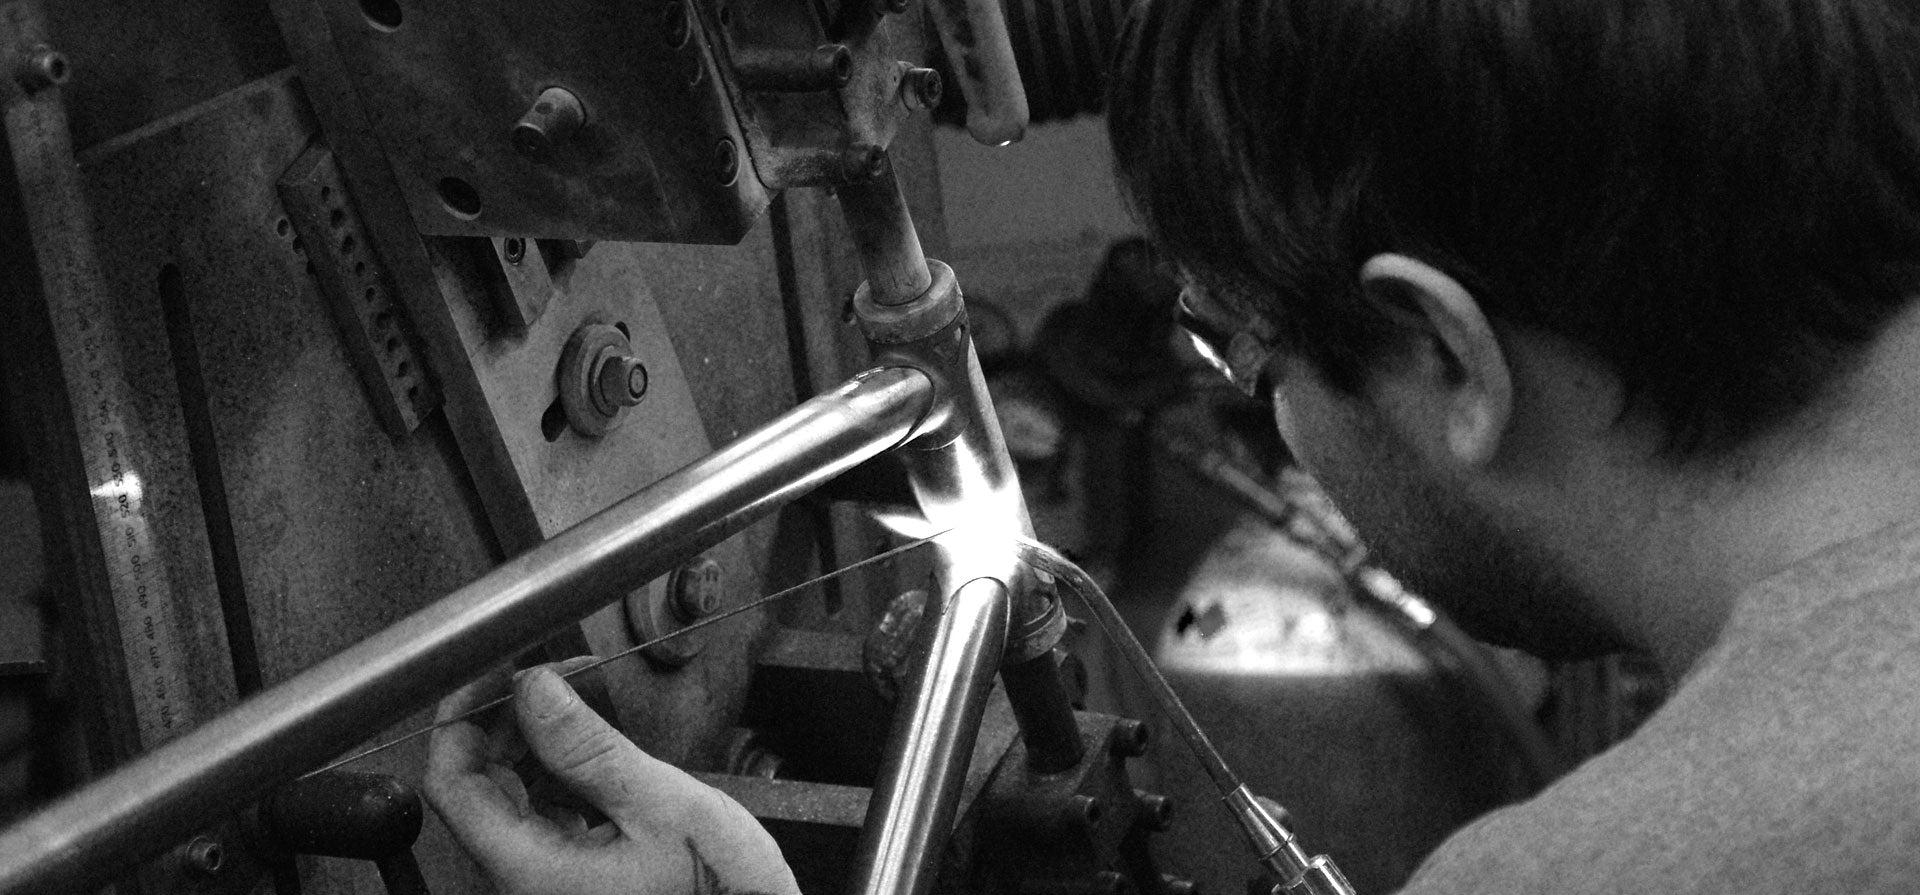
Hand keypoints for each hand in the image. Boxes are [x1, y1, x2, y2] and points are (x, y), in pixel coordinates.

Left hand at [424, 659, 800, 894]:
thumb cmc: (722, 892)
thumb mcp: (663, 806)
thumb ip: (590, 748)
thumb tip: (534, 689)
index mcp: (530, 870)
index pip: (452, 784)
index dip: (462, 717)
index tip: (495, 671)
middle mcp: (525, 882)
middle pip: (477, 788)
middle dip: (505, 720)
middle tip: (549, 674)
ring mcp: (546, 883)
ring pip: (508, 800)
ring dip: (532, 744)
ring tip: (577, 704)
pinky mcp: (573, 880)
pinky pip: (541, 818)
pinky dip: (557, 775)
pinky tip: (592, 752)